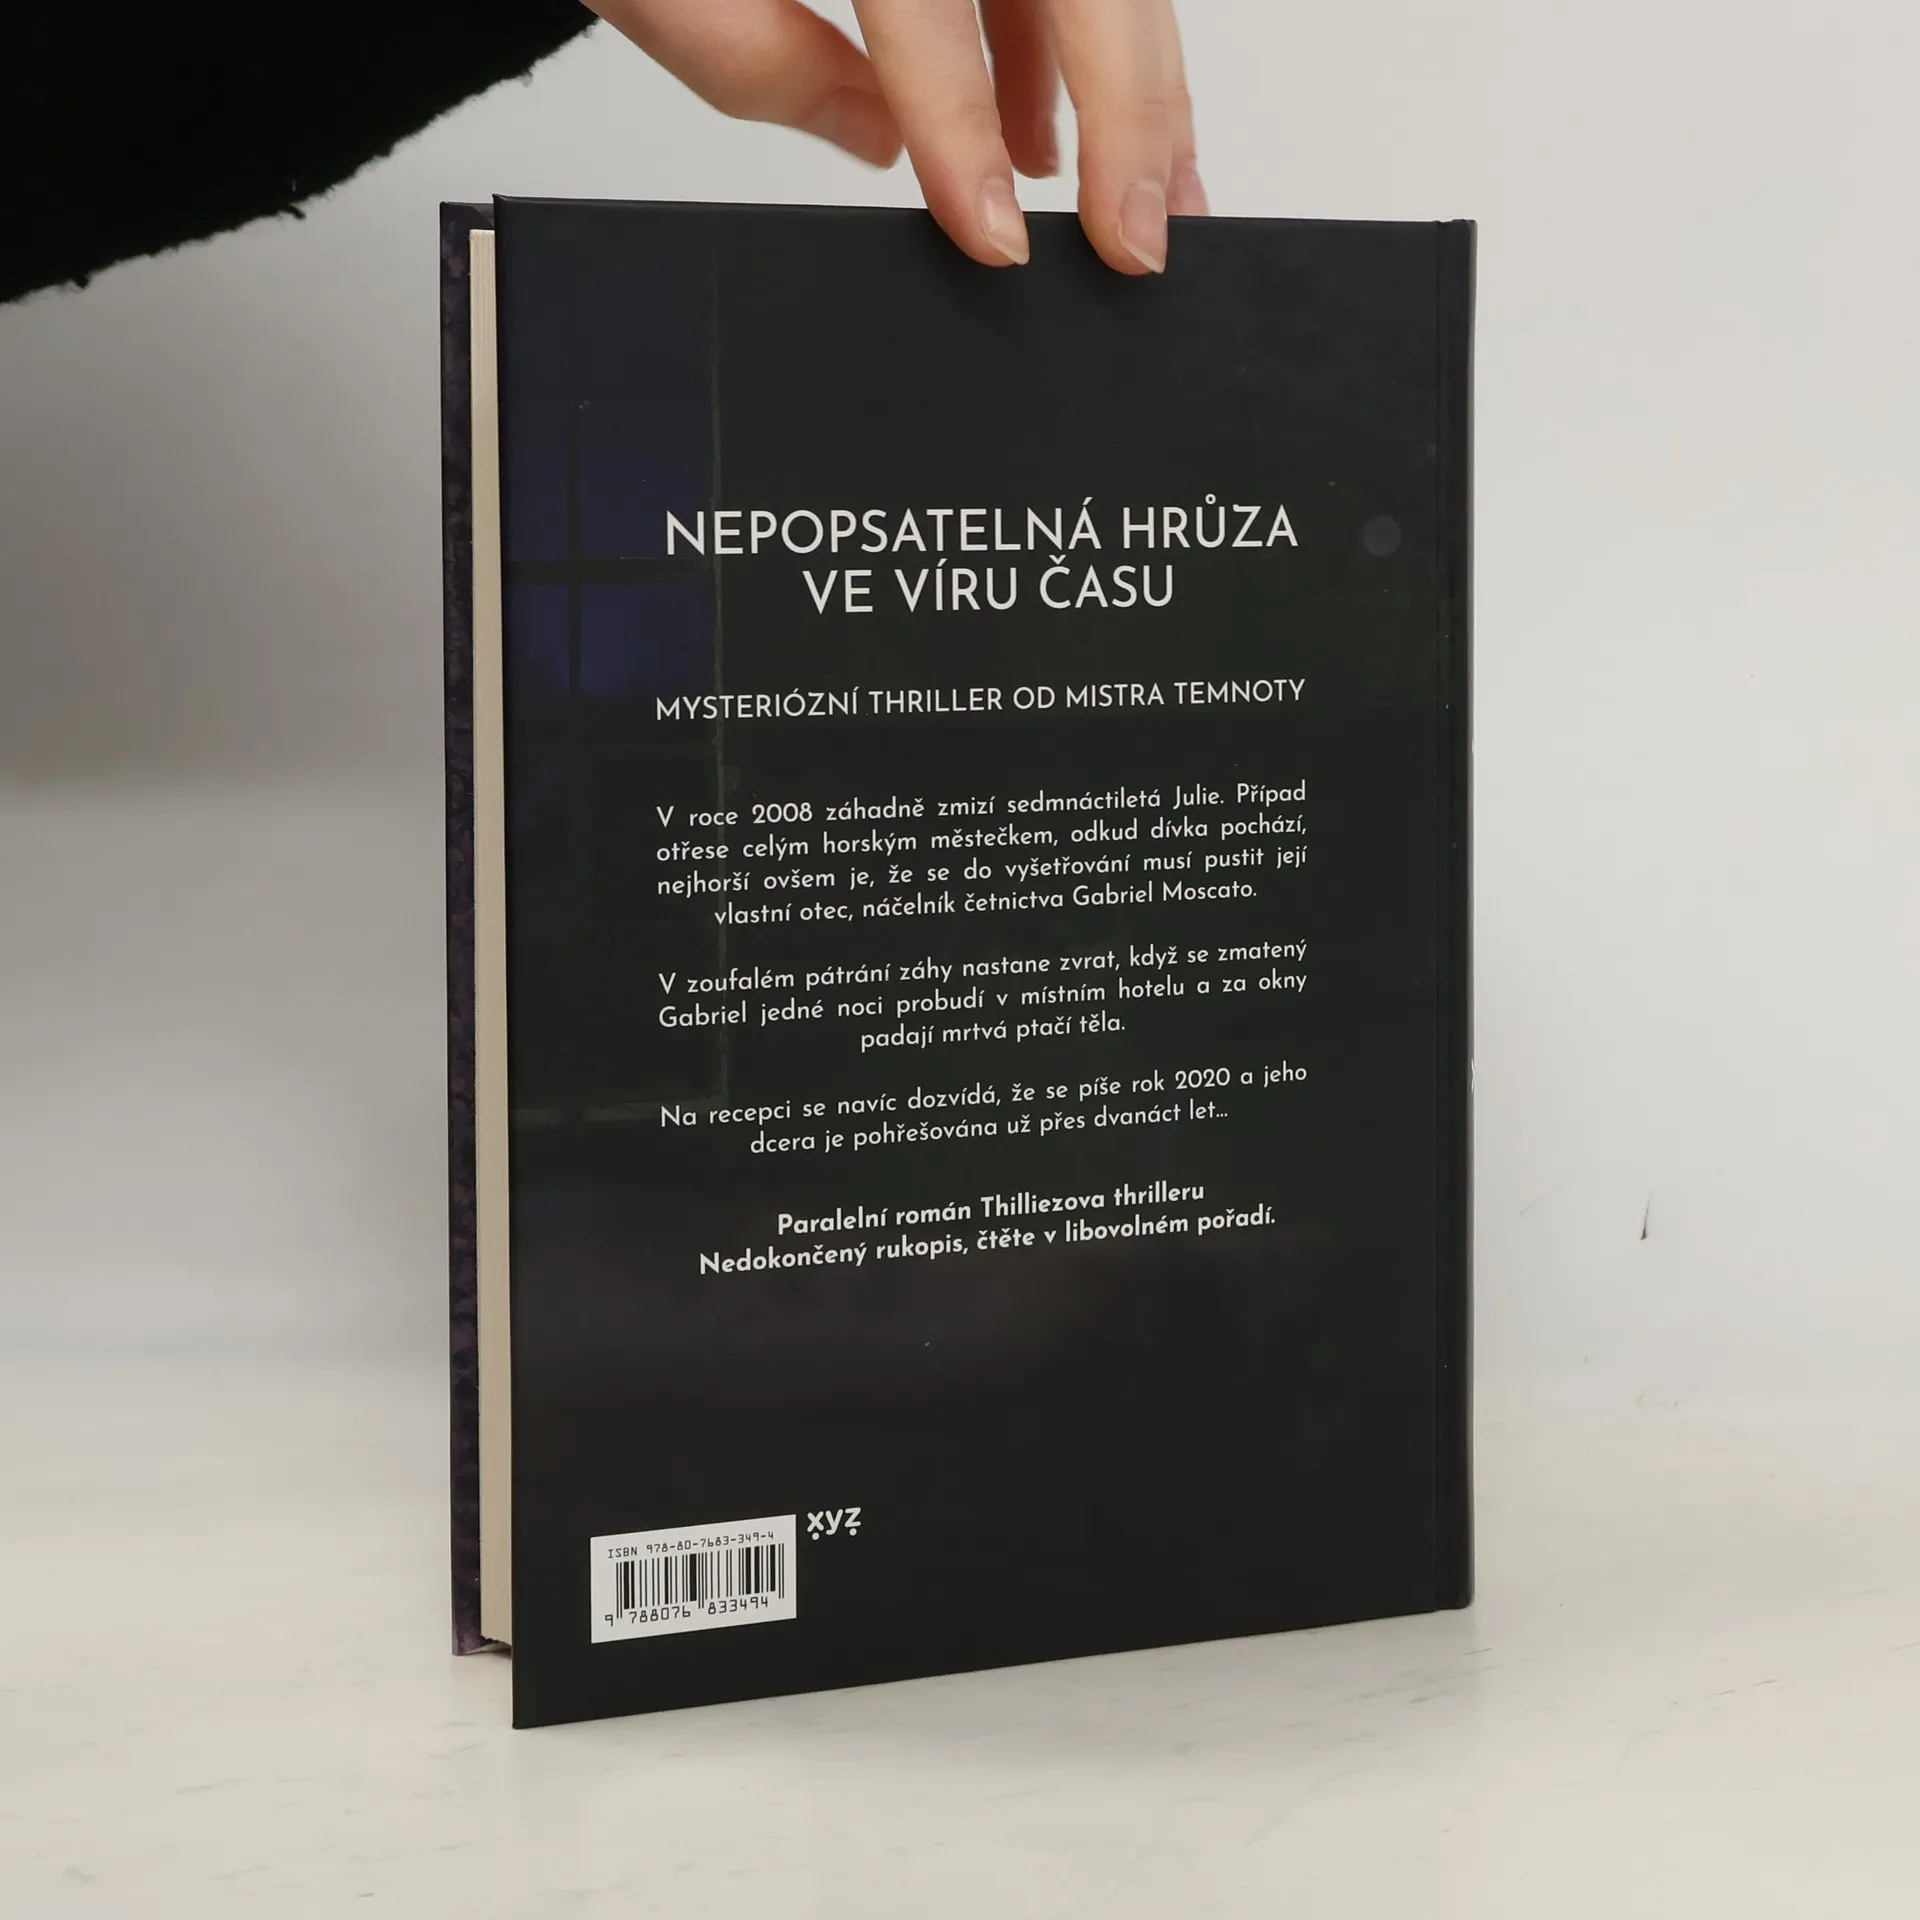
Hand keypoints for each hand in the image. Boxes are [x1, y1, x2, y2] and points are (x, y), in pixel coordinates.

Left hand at [580, 0, 1203, 273]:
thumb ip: (748, 57)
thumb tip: (882, 141)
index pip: (931, 5)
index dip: (970, 127)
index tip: (998, 235)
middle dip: (1126, 112)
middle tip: (1139, 238)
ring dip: (1135, 82)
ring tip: (1143, 199)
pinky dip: (1075, 40)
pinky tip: (1055, 131)